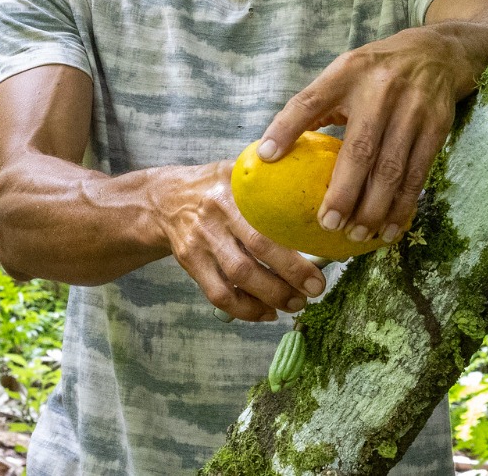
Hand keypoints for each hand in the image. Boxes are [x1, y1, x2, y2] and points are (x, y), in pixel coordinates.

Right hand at [155, 161, 326, 321]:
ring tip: (295, 304)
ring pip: (238, 277)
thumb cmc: (217, 187)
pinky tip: (266, 312)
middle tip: (314, 290)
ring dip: (271, 296)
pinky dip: (245, 310)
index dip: (294, 251)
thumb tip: (321, 199)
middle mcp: (217, 213)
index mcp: (235, 189)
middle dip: (290, 276)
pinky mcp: (191, 262)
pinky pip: (219, 294)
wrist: (166, 200)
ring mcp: (201, 240)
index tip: (320, 268)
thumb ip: (271, 183)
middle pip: (256, 250)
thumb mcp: (240, 173)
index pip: (268, 222)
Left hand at [257, 26, 465, 246]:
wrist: (434, 54)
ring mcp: (412, 109)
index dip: (286, 127)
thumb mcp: (342, 74)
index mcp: (346, 74)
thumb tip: (273, 150)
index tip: (266, 158)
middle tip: (328, 224)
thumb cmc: (374, 73)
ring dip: (374, 208)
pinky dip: (403, 205)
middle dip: (344, 192)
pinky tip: (389, 229)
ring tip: (356, 235)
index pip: (310, 100)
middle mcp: (380, 90)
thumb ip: (313, 105)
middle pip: (360, 149)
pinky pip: (418, 173)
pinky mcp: (436, 126)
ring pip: (391, 168)